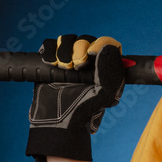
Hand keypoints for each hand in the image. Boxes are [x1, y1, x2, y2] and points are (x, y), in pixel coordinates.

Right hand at [25, 35, 124, 161]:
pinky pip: (50, 44)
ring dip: (65, 50)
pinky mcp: (50, 62)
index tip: (92, 53)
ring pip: (68, 39)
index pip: (107, 44)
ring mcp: (68, 61)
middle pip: (86, 38)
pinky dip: (50, 49)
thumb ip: (111, 72)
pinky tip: (51, 62)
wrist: (57, 122)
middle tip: (76, 67)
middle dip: (80, 49)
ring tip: (64, 67)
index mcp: (104, 68)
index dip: (101, 43)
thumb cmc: (84, 111)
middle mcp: (87, 62)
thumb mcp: (106, 94)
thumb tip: (107, 49)